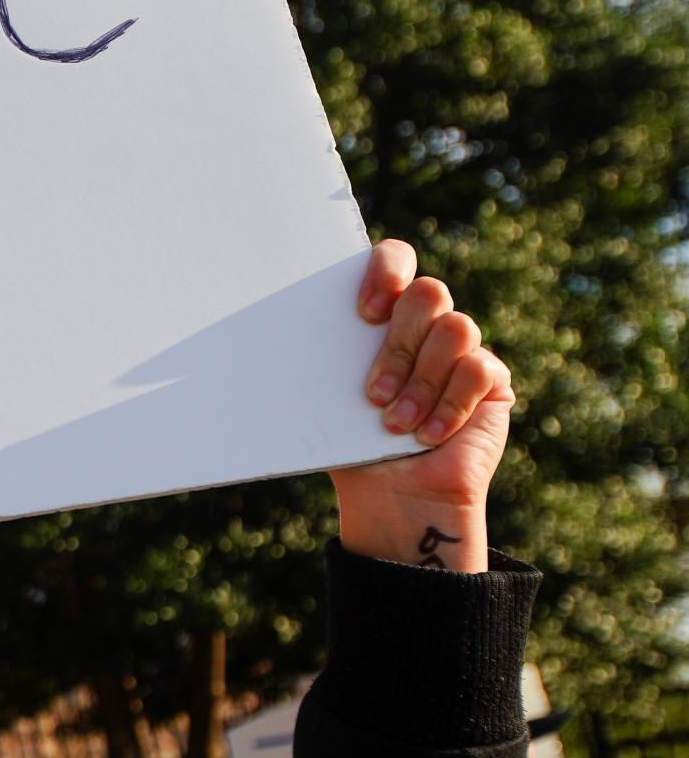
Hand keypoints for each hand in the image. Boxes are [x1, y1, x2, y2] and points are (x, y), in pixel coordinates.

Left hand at [328, 240, 513, 571]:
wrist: (393, 498)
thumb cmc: (353, 447)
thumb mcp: (328, 401)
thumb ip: (320, 362)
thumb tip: (264, 340)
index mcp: (383, 318)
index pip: (395, 259)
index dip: (387, 269)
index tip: (363, 313)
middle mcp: (426, 326)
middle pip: (428, 293)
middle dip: (398, 345)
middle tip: (373, 393)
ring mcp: (463, 350)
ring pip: (457, 329)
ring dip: (420, 382)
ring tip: (396, 424)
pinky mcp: (492, 382)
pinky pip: (479, 369)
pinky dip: (449, 405)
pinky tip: (429, 435)